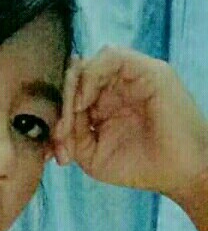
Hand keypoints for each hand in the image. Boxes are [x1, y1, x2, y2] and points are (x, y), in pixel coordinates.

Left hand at [52, 47, 207, 198]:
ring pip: (89, 64)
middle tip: (60, 132)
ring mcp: (133, 77)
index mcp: (104, 105)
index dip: (57, 114)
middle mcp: (118, 88)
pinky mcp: (148, 70)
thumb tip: (52, 125)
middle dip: (61, 103)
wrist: (179, 173)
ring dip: (73, 88)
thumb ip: (70, 137)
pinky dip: (90, 76)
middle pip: (76, 76)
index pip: (71, 94)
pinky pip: (110, 57)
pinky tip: (84, 103)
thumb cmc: (139, 166)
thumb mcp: (92, 155)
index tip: (55, 144)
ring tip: (73, 116)